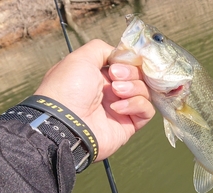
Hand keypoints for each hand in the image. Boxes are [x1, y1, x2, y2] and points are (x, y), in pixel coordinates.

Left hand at [34, 39, 154, 160]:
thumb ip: (101, 49)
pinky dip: (136, 105)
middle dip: (130, 73)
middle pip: (138, 76)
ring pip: (144, 91)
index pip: (126, 64)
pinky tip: (118, 108)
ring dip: (133, 88)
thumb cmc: (69, 88)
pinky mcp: (129, 124)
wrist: (66, 123)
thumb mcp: (80, 58)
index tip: (119, 63)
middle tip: (115, 78)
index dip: (128, 61)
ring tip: (117, 92)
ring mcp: (121, 108)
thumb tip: (119, 55)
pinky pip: (146, 110)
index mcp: (99, 75)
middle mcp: (111, 91)